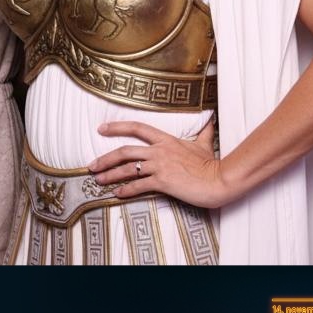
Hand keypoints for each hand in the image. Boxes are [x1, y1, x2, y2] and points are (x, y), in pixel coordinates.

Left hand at [86, 118, 229, 208]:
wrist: (221, 180)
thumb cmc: (212, 164)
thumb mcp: (205, 144)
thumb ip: (203, 131)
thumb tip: (209, 118)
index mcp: (166, 140)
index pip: (137, 128)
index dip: (117, 127)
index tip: (101, 129)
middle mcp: (159, 151)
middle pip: (125, 151)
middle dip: (105, 159)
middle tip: (91, 165)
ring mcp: (160, 166)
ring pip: (128, 169)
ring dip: (110, 175)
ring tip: (98, 180)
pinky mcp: (163, 182)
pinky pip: (139, 185)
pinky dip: (126, 189)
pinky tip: (117, 193)